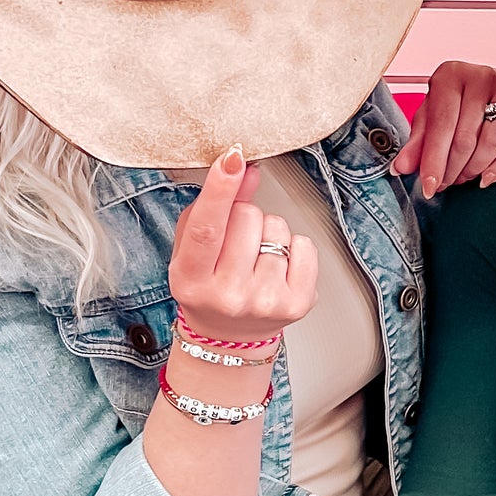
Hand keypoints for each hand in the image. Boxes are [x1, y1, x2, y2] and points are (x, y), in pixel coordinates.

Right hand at [169, 149, 318, 346]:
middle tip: (237, 242)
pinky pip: (305, 245)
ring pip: (277, 228)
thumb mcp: (193, 248)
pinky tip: (278, 266)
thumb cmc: (207, 286)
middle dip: (245, 217)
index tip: (232, 158)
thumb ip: (215, 206)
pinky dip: (294, 247)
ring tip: (256, 258)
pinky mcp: (296, 304)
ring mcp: (264, 301)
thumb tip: (246, 170)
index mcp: (190, 279)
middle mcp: (228, 294)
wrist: (228, 336)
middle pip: (248, 217)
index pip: (206, 228)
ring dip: (269, 233)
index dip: (220, 190)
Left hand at [391, 61, 495, 194]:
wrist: (488, 88)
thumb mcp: (431, 119)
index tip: (429, 187)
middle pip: (466, 137)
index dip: (434, 160)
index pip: (441, 124)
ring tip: (464, 177)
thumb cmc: (456, 104)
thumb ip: (417, 143)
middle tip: (446, 184)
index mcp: (450, 75)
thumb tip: (400, 168)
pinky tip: (487, 177)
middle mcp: (480, 75)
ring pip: (493, 141)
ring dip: (476, 168)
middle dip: (453, 169)